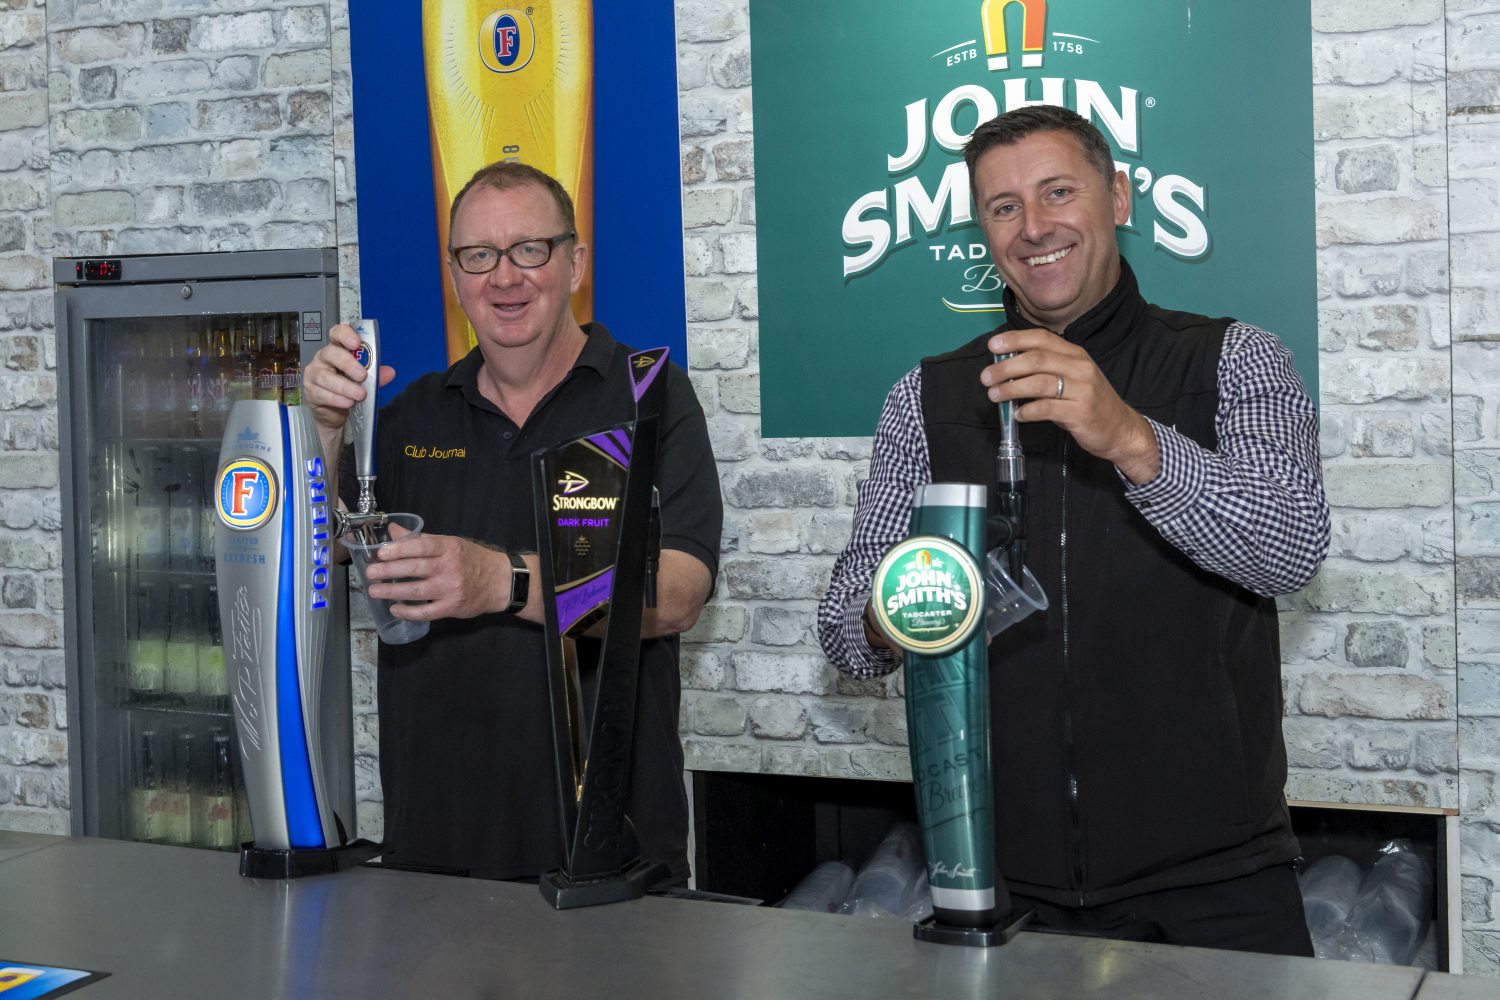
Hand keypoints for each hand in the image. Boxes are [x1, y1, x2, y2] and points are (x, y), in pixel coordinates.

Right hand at [302, 323, 395, 436]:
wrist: (335, 411)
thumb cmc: (348, 388)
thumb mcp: (365, 380)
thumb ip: (376, 375)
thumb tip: (390, 372)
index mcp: (338, 349)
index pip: (337, 333)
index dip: (345, 335)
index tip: (356, 343)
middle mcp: (323, 358)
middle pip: (331, 353)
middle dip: (347, 363)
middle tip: (362, 376)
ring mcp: (314, 374)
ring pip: (325, 376)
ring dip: (345, 386)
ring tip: (359, 395)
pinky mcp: (311, 392)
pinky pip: (321, 393)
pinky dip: (336, 399)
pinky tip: (348, 403)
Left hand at [363, 530, 514, 621]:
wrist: (500, 582)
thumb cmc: (472, 560)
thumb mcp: (450, 543)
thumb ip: (421, 538)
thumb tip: (393, 530)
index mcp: (450, 548)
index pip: (421, 546)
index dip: (399, 549)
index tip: (381, 553)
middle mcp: (450, 567)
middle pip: (415, 568)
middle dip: (388, 571)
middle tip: (370, 573)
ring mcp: (451, 589)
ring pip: (416, 591)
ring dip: (392, 591)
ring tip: (375, 591)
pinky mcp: (452, 607)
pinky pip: (426, 612)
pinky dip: (408, 612)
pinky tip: (395, 609)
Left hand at [980, 328, 1159, 484]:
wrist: (1120, 428)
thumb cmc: (1089, 403)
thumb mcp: (1071, 378)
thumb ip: (1045, 370)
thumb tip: (1008, 368)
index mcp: (1075, 355)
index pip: (1042, 338)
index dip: (1015, 339)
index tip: (993, 345)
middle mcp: (1080, 367)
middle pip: (1036, 359)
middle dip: (1006, 367)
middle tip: (986, 377)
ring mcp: (1082, 389)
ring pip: (1038, 383)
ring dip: (1011, 389)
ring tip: (995, 395)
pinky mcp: (1080, 412)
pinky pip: (1047, 409)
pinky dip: (1028, 411)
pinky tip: (1018, 415)